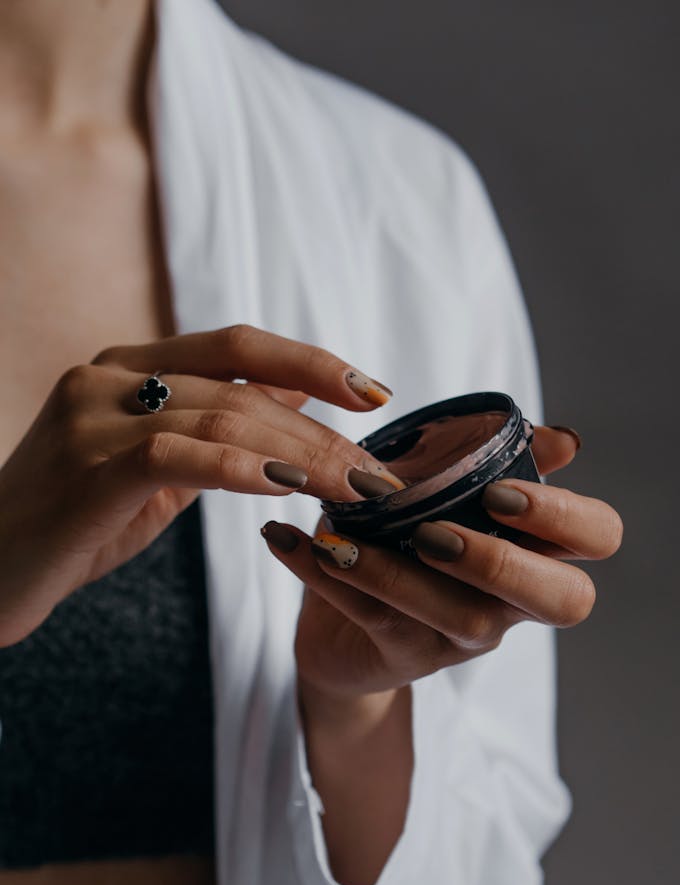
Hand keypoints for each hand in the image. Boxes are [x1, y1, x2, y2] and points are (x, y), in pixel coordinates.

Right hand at [0, 324, 395, 646]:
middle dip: (323, 432)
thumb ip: (217, 424)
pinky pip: (177, 455)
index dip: (312, 362)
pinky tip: (287, 490)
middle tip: (377, 476)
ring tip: (353, 491)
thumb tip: (292, 393)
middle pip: (243, 387)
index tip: (375, 393)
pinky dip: (241, 470)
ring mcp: (93, 417)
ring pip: (222, 418)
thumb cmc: (78, 520)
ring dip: (301, 456)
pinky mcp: (86, 468)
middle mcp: (109, 376)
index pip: (238, 345)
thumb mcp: (159, 465)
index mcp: (130, 367)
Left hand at [261, 426, 622, 703]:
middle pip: (564, 600)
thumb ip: (500, 461)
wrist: (343, 631)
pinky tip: (285, 539)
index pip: (598, 538)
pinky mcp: (404, 657)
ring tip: (340, 537)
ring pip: (461, 617)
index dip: (565, 516)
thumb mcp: (449, 497)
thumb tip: (564, 437)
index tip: (499, 491)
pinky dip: (323, 575)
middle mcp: (512, 602)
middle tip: (436, 531)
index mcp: (534, 550)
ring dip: (399, 573)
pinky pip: (372, 619)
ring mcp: (462, 639)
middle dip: (507, 561)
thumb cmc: (406, 546)